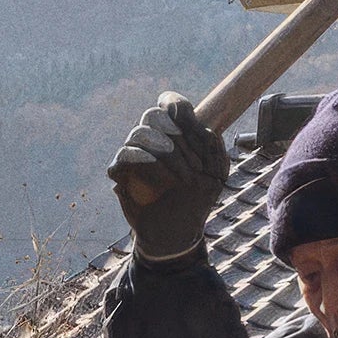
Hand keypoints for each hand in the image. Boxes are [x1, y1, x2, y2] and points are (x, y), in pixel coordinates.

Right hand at [108, 92, 229, 261]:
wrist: (178, 233)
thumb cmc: (197, 201)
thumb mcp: (216, 174)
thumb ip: (214, 147)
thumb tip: (205, 126)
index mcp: (175, 135)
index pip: (170, 106)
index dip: (175, 104)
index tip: (185, 118)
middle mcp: (153, 142)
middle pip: (152, 115)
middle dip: (171, 129)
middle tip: (187, 151)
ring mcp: (136, 157)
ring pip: (139, 133)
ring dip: (162, 146)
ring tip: (182, 171)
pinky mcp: (122, 174)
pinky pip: (123, 155)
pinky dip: (139, 157)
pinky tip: (155, 168)